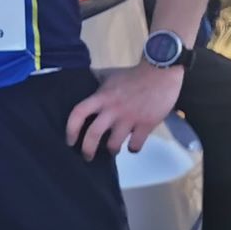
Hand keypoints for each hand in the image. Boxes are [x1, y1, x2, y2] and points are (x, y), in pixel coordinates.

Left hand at [65, 62, 183, 159]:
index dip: (71, 129)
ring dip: (112, 150)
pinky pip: (135, 145)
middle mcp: (113, 109)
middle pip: (93, 134)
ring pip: (114, 144)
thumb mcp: (110, 75)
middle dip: (87, 150)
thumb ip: (96, 80)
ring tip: (113, 149)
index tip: (70, 140)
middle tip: (87, 156)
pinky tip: (133, 145)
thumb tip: (83, 79)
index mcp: (102, 97)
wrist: (161, 72)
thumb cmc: (134, 74)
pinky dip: (133, 148)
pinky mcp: (146, 124)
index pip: (78, 113)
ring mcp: (130, 118)